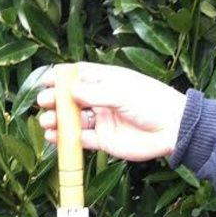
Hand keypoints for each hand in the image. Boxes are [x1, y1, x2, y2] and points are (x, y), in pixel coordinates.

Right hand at [37, 62, 186, 162]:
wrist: (171, 130)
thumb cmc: (151, 103)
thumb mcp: (121, 93)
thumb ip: (94, 93)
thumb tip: (69, 91)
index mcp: (106, 80)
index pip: (78, 76)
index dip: (60, 78)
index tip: (45, 81)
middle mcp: (101, 99)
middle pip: (71, 99)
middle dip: (56, 101)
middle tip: (44, 103)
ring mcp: (102, 120)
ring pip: (74, 121)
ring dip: (58, 121)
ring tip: (46, 122)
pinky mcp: (104, 141)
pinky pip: (81, 140)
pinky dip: (67, 139)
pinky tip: (54, 137)